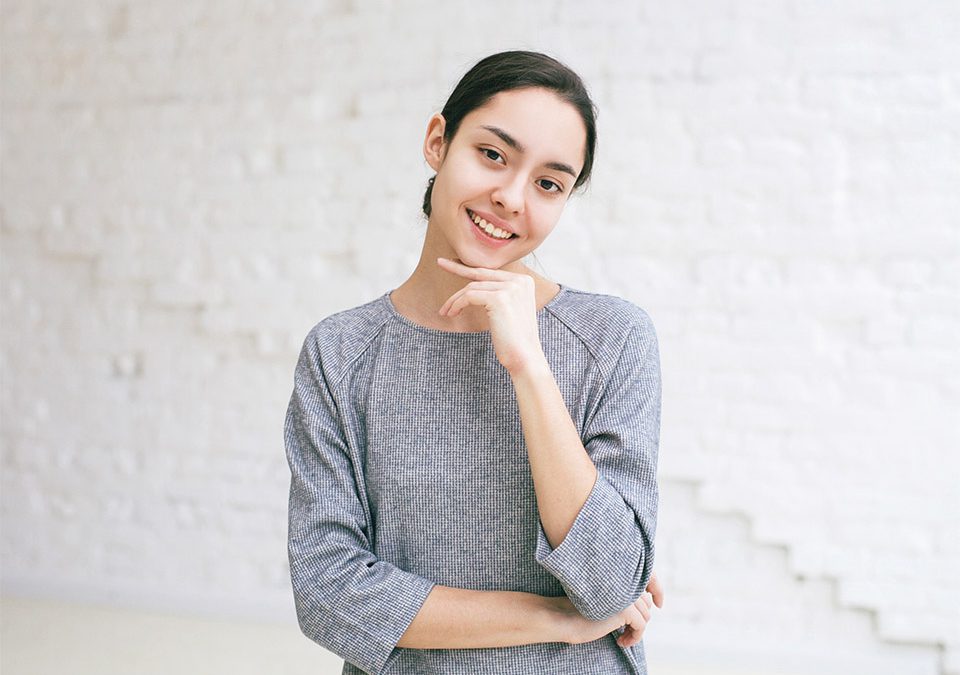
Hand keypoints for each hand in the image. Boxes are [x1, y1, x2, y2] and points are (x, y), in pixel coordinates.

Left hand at [436, 257, 545, 374]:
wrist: (524, 357)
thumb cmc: (513, 339)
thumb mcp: (509, 310)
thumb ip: (499, 294)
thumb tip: (476, 285)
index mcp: (524, 281)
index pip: (491, 272)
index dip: (469, 268)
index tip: (451, 263)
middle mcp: (519, 281)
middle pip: (480, 275)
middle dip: (457, 269)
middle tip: (440, 263)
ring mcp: (511, 288)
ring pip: (472, 287)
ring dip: (455, 300)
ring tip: (446, 312)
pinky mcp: (500, 298)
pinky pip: (469, 296)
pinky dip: (457, 304)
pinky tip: (452, 313)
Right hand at [550, 570, 663, 647]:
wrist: (563, 617)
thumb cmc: (580, 609)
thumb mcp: (605, 599)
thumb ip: (622, 595)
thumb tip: (648, 603)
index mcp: (619, 576)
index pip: (644, 588)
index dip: (646, 602)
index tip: (639, 616)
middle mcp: (625, 582)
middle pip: (646, 603)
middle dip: (639, 620)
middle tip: (625, 632)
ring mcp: (626, 595)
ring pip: (646, 616)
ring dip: (636, 630)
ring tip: (623, 638)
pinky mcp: (625, 610)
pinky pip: (641, 626)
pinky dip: (634, 638)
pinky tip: (620, 642)